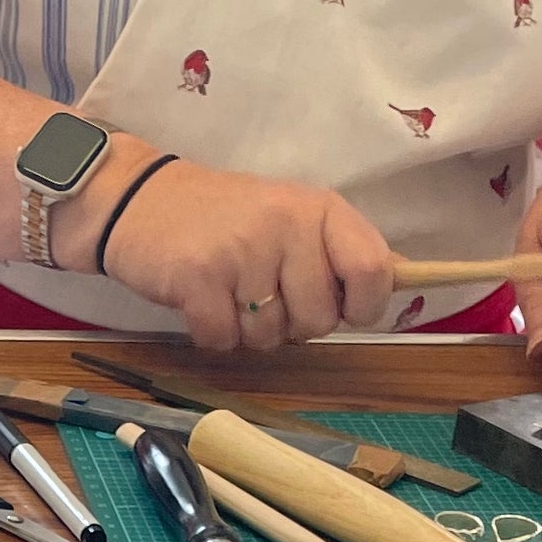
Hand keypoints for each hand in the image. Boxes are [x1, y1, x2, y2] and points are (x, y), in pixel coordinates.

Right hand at [76, 158, 393, 350]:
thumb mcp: (289, 215)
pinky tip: (199, 302)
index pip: (373, 270)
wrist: (138, 201)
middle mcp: (285, 225)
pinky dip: (211, 333)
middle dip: (291, 324)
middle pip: (318, 319)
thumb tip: (403, 278)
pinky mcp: (198, 278)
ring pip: (270, 337)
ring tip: (226, 292)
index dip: (361, 306)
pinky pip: (224, 340)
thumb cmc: (221, 218)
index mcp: (317, 209)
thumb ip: (339, 248)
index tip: (338, 307)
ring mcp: (241, 252)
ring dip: (247, 330)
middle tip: (261, 294)